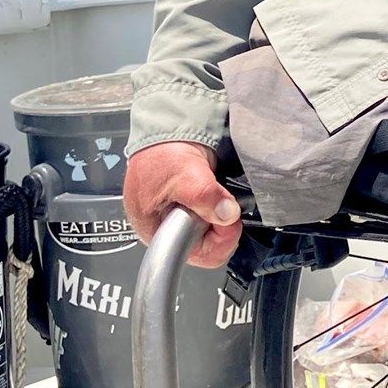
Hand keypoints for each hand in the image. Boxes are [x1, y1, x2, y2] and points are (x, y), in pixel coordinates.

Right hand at [124, 138, 242, 267]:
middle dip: (223, 225)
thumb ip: (204, 197)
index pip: (200, 255)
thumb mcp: (184, 175)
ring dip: (223, 213)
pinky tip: (217, 192)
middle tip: (222, 202)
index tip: (229, 219)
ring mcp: (182, 220)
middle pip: (210, 245)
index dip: (220, 239)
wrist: (165, 132)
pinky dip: (223, 204)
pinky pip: (216, 216)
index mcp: (157, 232)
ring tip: (216, 193)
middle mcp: (168, 230)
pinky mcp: (194, 208)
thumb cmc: (160, 154)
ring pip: (215, 231)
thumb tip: (227, 214)